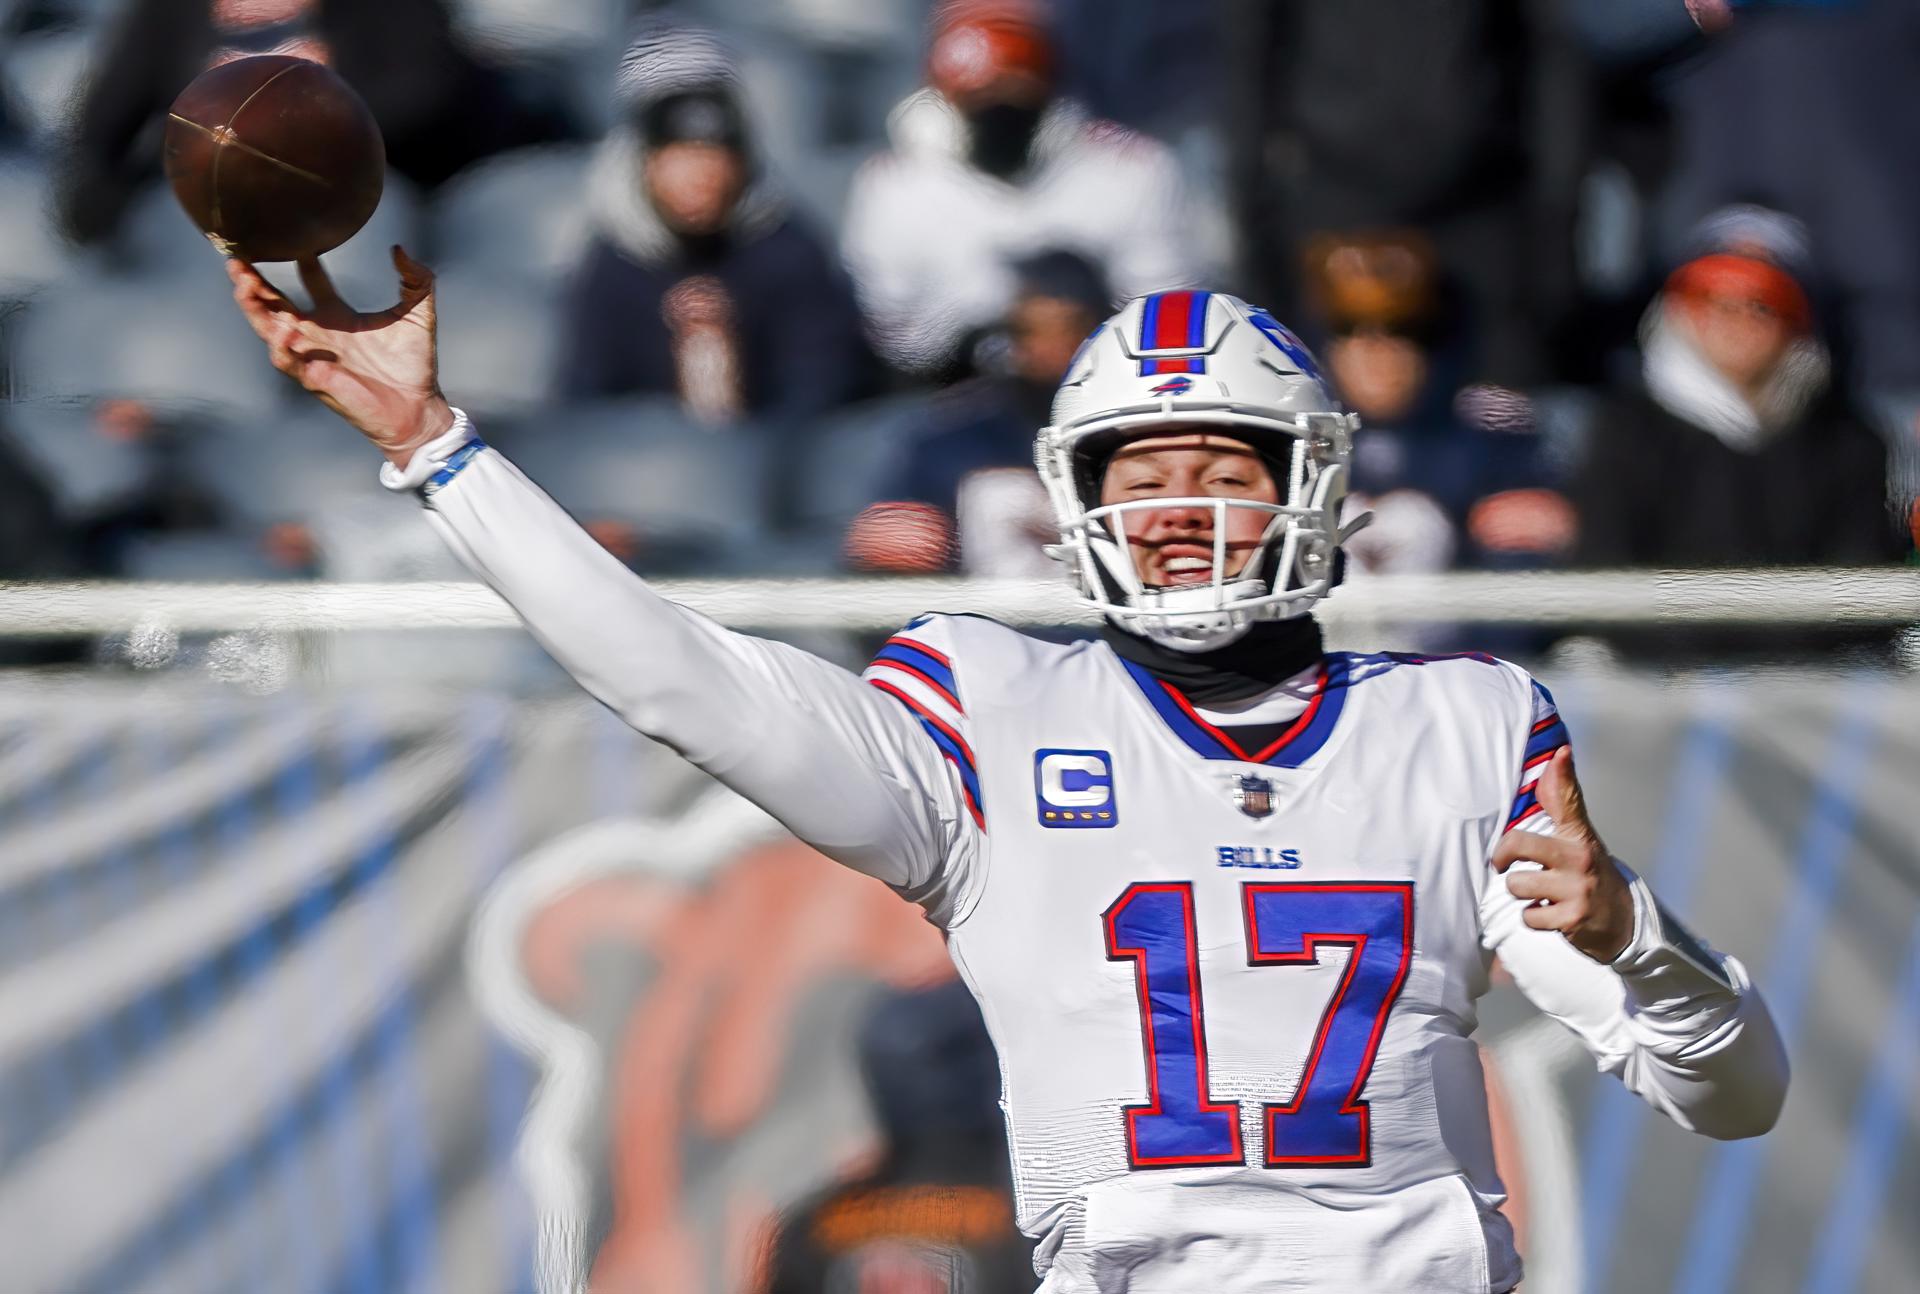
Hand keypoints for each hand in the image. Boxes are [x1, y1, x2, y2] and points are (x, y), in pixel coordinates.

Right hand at [227, 246, 453, 466]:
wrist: (419, 407)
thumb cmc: (415, 365)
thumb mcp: (419, 314)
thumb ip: (416, 280)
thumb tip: (398, 249)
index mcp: (339, 316)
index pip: (312, 282)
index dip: (303, 261)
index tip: (295, 237)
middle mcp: (319, 333)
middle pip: (275, 302)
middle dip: (253, 281)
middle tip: (238, 257)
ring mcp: (313, 355)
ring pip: (269, 328)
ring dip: (253, 307)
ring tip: (243, 282)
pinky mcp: (315, 378)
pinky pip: (287, 360)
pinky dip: (280, 344)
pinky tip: (284, 328)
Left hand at [1490, 747, 1634, 962]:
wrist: (1621, 921)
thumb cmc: (1587, 871)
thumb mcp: (1578, 836)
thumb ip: (1562, 801)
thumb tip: (1559, 755)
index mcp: (1578, 835)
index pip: (1569, 801)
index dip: (1563, 775)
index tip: (1562, 752)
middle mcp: (1579, 858)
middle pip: (1517, 844)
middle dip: (1502, 857)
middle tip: (1504, 865)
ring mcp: (1577, 889)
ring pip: (1516, 884)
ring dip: (1521, 893)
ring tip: (1539, 893)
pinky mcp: (1572, 919)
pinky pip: (1527, 917)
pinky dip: (1533, 918)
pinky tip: (1549, 913)